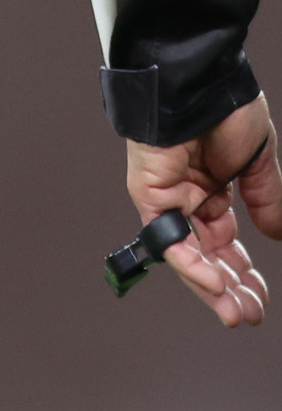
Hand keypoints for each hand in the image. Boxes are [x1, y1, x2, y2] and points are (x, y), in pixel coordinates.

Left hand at [125, 95, 281, 326]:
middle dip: (228, 290)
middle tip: (245, 316)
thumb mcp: (257, 162)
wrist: (204, 85)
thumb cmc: (226, 111)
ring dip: (212, 288)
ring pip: (187, 259)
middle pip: (206, 260)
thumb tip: (279, 234)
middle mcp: (187, 206)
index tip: (257, 300)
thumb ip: (267, 199)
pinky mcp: (150, 200)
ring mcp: (167, 205)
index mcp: (211, 196)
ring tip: (233, 312)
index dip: (242, 274)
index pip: (226, 247)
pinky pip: (171, 242)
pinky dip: (192, 264)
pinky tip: (214, 283)